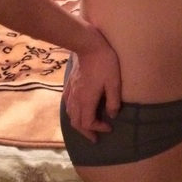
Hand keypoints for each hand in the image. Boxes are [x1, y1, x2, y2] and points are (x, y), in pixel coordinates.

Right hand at [62, 26, 121, 142]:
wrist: (88, 44)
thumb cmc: (104, 63)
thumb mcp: (114, 82)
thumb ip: (113, 101)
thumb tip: (112, 114)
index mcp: (86, 100)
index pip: (87, 123)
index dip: (98, 128)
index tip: (109, 127)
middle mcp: (76, 98)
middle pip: (76, 122)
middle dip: (85, 132)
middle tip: (95, 137)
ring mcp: (71, 90)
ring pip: (70, 113)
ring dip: (78, 123)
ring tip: (87, 126)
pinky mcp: (70, 83)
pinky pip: (67, 103)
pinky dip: (72, 112)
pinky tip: (78, 109)